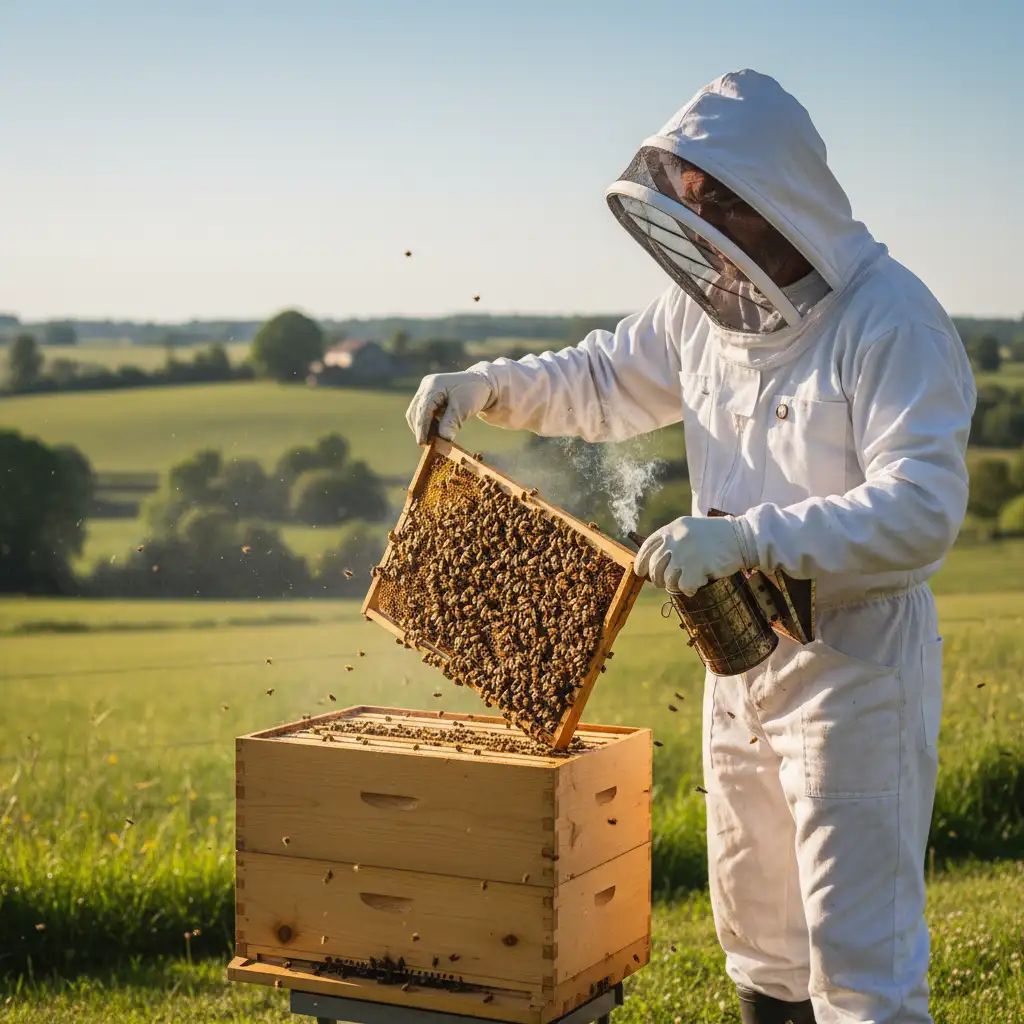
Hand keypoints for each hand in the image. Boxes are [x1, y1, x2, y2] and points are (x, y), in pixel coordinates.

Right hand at [405, 372, 493, 444]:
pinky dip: (427, 424)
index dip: (421, 427)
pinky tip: (436, 432)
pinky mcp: (428, 397)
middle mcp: (426, 386)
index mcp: (434, 385)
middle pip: (415, 411)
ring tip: (434, 439)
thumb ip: (452, 423)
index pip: (423, 409)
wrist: (481, 384)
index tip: (422, 443)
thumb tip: (443, 439)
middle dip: (421, 429)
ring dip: (423, 428)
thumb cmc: (474, 393)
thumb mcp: (464, 408)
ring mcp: (425, 391)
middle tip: (429, 444)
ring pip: (416, 413)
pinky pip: (422, 413)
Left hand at [634, 516, 751, 595]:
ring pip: (668, 579)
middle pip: (654, 566)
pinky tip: (698, 584)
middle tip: (666, 583)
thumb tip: (654, 564)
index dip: (641, 562)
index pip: (647, 547)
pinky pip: (684, 586)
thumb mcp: (690, 530)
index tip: (641, 572)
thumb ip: (672, 542)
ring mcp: (685, 553)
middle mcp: (675, 539)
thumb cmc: (717, 537)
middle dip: (658, 578)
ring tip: (687, 582)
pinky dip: (690, 589)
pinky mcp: (696, 566)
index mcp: (672, 529)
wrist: (743, 537)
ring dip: (675, 585)